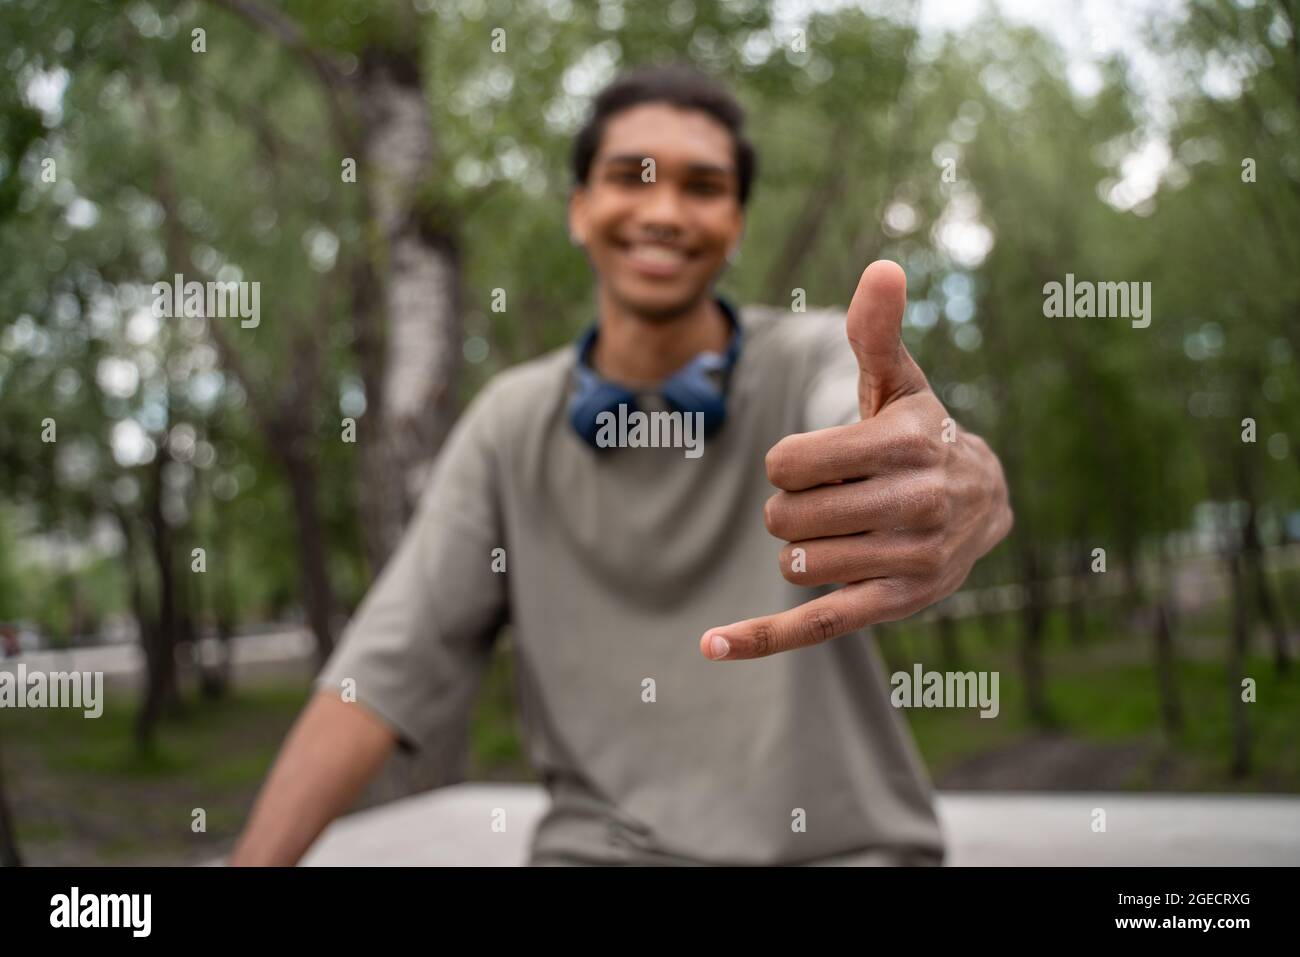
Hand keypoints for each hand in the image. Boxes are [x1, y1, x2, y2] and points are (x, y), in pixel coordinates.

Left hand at [699, 260, 1012, 660]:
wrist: (986, 502)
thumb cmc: (920, 432)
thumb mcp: (900, 381)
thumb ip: (876, 332)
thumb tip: (880, 267)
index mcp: (903, 445)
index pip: (787, 463)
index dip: (786, 462)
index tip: (818, 459)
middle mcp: (914, 505)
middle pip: (786, 517)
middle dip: (790, 506)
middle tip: (829, 497)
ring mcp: (907, 562)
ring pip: (796, 564)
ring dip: (801, 547)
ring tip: (844, 530)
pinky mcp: (894, 605)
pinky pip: (814, 625)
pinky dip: (760, 637)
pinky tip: (710, 644)